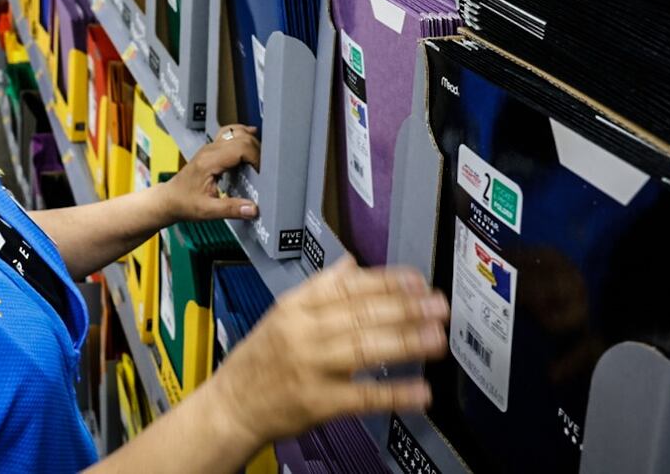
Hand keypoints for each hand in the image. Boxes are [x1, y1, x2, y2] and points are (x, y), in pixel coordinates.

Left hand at [154, 125, 260, 223]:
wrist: (169, 199)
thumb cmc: (184, 203)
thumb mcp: (207, 210)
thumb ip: (231, 209)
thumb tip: (252, 209)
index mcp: (210, 161)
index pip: (241, 147)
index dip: (256, 158)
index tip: (260, 173)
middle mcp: (210, 150)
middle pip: (242, 138)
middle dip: (257, 151)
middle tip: (262, 170)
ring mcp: (210, 147)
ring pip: (236, 132)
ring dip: (251, 142)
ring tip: (259, 158)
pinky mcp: (212, 149)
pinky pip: (229, 133)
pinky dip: (242, 133)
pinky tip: (251, 135)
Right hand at [202, 258, 447, 447]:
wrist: (231, 405)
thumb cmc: (261, 359)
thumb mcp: (283, 314)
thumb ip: (320, 288)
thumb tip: (353, 264)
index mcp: (296, 305)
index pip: (347, 286)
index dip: (386, 281)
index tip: (418, 281)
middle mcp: (302, 331)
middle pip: (360, 314)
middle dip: (405, 308)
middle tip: (438, 306)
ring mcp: (309, 366)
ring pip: (364, 348)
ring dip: (406, 342)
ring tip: (436, 338)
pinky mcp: (316, 402)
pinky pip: (362, 396)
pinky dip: (394, 393)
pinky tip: (419, 391)